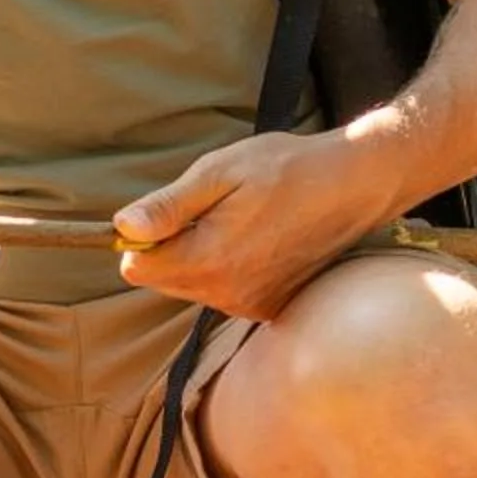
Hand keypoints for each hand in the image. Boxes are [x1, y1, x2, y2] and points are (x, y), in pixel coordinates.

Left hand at [114, 132, 401, 321]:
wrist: (354, 185)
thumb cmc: (287, 169)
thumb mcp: (219, 173)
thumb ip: (168, 206)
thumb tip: (122, 227)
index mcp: (208, 261)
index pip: (136, 267)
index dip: (141, 236)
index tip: (168, 211)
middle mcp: (227, 295)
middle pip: (164, 280)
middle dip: (172, 246)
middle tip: (213, 208)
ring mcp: (251, 305)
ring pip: (195, 286)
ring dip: (202, 256)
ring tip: (242, 220)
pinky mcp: (270, 308)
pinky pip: (225, 292)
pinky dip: (230, 268)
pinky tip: (260, 239)